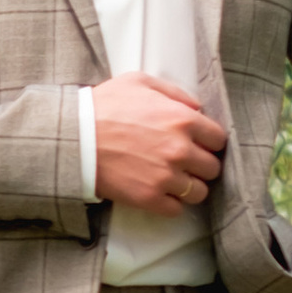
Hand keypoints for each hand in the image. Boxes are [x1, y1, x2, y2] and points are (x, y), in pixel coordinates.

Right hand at [90, 73, 227, 211]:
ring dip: (189, 187)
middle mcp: (180, 150)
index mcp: (183, 119)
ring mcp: (166, 176)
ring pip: (199, 192)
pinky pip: (176, 210)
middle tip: (184, 163)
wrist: (73, 137)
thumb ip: (174, 92)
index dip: (208, 142)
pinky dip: (170, 204)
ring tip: (172, 181)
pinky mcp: (149, 198)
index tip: (198, 144)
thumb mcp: (139, 82)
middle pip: (212, 168)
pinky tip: (158, 192)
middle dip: (200, 165)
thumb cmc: (103, 106)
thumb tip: (196, 107)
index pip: (219, 139)